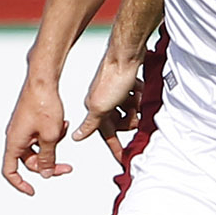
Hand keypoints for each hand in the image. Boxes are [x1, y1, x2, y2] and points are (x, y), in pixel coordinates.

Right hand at [1, 70, 71, 195]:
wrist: (42, 81)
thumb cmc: (43, 105)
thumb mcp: (50, 137)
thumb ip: (47, 158)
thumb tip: (44, 173)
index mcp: (14, 143)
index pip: (10, 171)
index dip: (20, 184)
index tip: (33, 190)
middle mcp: (15, 137)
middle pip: (29, 162)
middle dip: (48, 164)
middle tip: (66, 167)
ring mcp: (22, 129)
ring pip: (37, 148)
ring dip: (53, 146)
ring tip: (62, 132)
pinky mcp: (29, 122)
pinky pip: (40, 137)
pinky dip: (52, 135)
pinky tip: (61, 124)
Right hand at [73, 47, 144, 163]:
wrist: (126, 55)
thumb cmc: (112, 78)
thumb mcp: (100, 107)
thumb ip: (90, 124)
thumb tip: (76, 136)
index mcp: (96, 110)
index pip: (107, 135)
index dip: (116, 148)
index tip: (123, 159)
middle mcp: (104, 102)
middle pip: (121, 122)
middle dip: (130, 120)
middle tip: (135, 115)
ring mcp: (116, 93)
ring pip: (130, 110)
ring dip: (135, 106)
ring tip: (135, 98)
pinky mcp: (126, 84)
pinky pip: (136, 97)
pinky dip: (139, 94)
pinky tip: (137, 87)